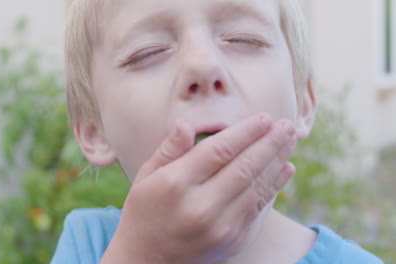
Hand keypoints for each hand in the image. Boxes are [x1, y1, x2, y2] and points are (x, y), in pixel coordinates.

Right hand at [101, 113, 296, 263]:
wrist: (147, 259)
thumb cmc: (144, 211)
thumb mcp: (145, 176)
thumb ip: (168, 150)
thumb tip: (186, 124)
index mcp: (176, 185)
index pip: (218, 150)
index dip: (245, 132)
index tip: (263, 117)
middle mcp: (200, 207)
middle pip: (244, 167)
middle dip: (270, 143)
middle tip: (287, 125)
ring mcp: (220, 227)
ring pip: (257, 187)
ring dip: (277, 161)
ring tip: (290, 140)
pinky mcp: (232, 241)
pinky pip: (259, 208)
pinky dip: (274, 186)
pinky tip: (285, 168)